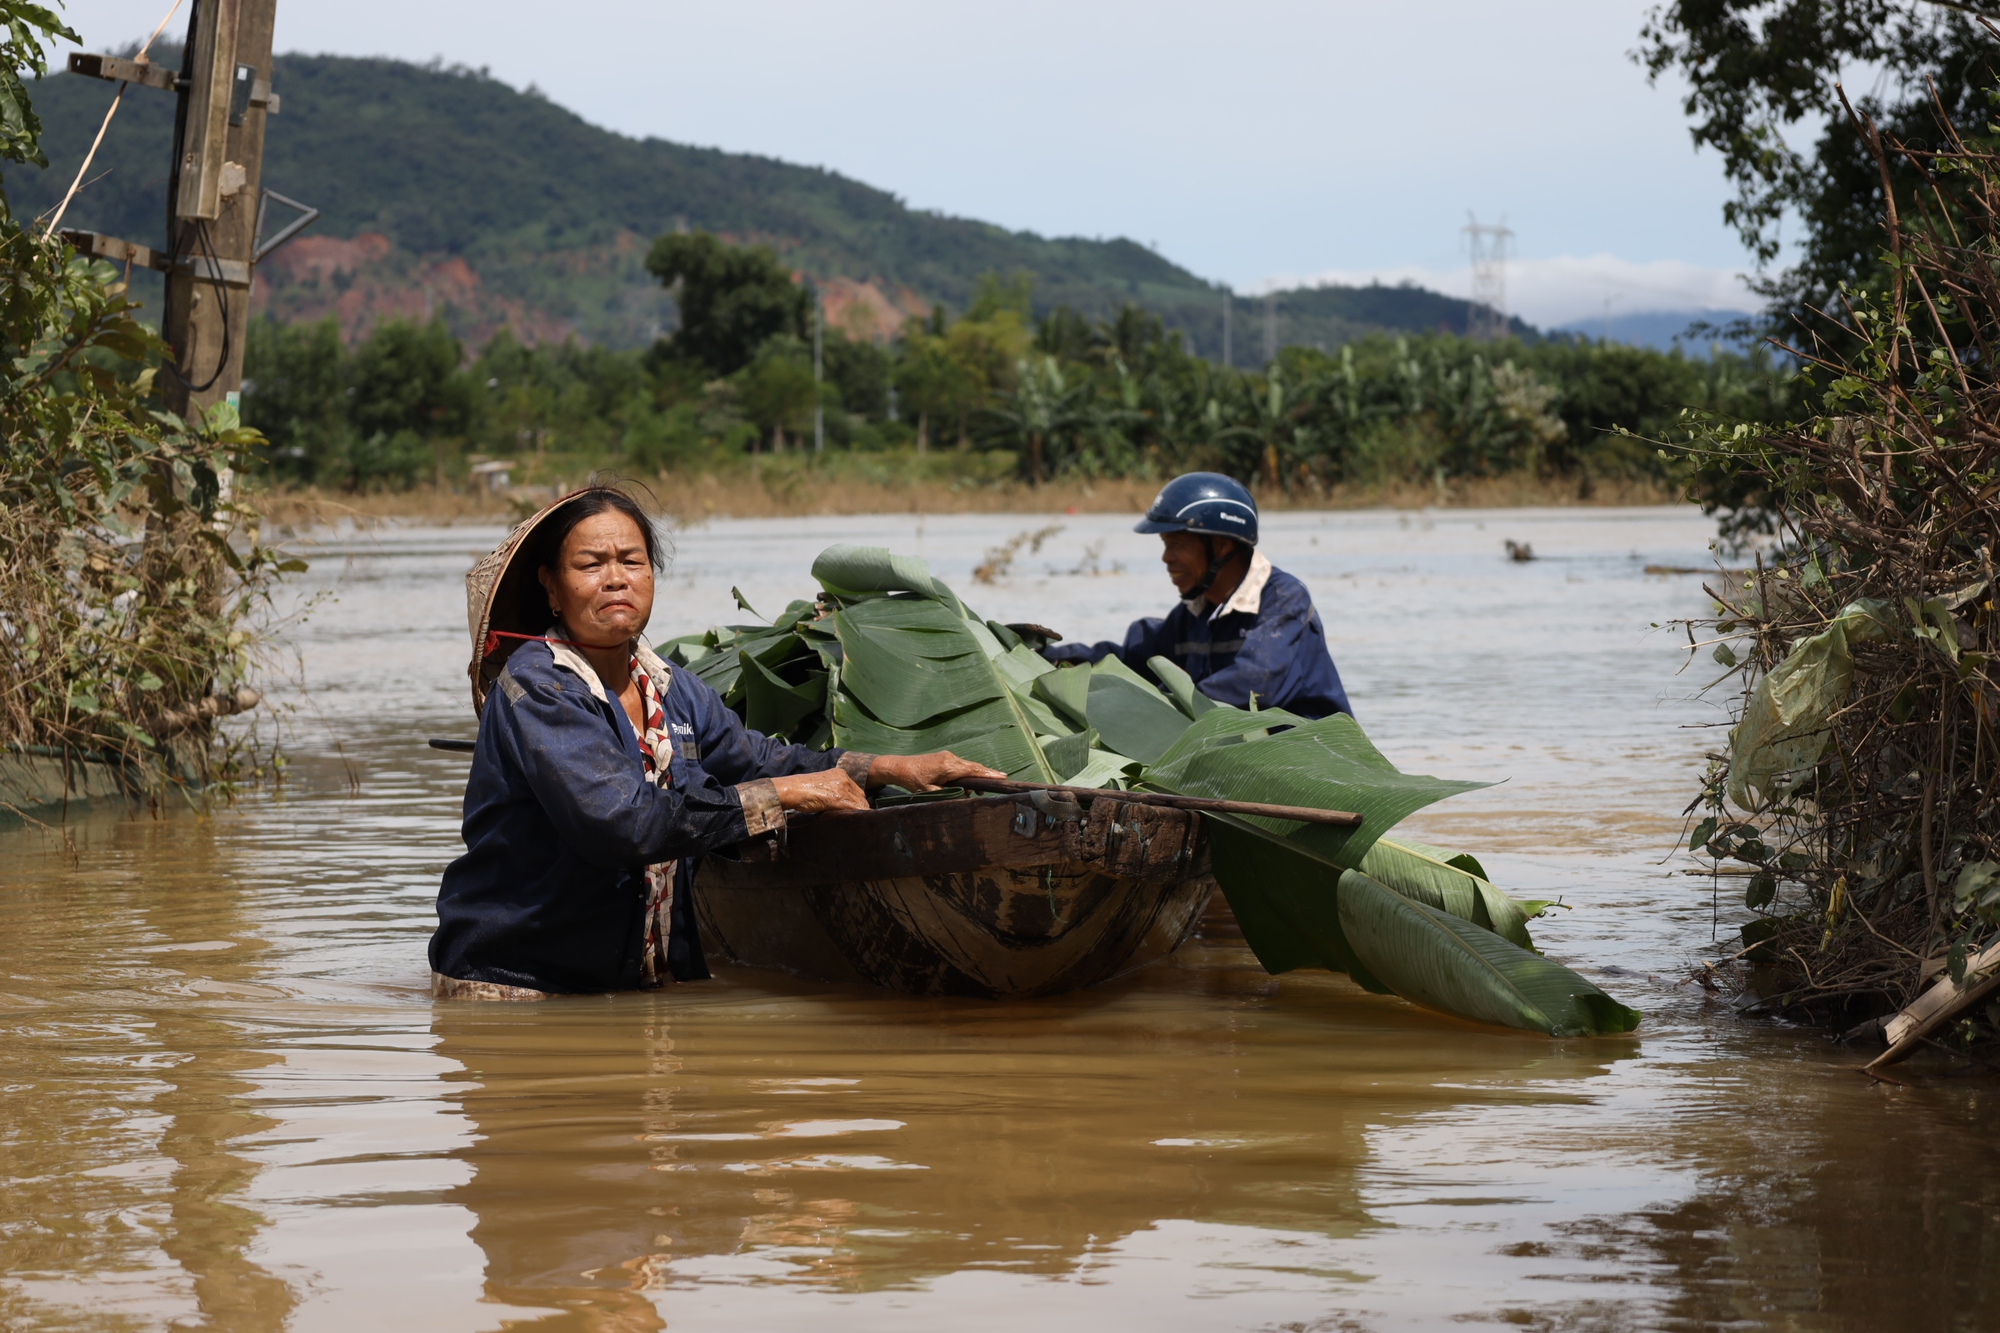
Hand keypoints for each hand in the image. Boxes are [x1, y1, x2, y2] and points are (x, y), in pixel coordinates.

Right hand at [770, 768, 869, 813]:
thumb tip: (844, 806)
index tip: (855, 811)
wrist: (792, 789)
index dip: (857, 803)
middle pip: (861, 796)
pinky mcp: (839, 798)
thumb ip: (835, 792)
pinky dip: (859, 816)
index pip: (857, 791)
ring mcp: (842, 787)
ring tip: (854, 823)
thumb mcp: (823, 787)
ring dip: (858, 813)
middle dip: (859, 808)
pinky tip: (858, 822)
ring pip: (860, 803)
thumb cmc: (802, 791)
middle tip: (854, 818)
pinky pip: (856, 808)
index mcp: (840, 773)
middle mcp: (844, 778)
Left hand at [868, 751, 1006, 792]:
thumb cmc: (913, 780)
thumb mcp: (929, 791)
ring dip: (976, 776)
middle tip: (1002, 779)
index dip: (988, 774)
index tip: (1002, 776)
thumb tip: (963, 797)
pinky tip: (967, 786)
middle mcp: (950, 758)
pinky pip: (961, 766)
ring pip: (968, 766)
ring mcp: (948, 757)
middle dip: (987, 774)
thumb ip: (947, 794)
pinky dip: (967, 774)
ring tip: (981, 790)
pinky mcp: (945, 758)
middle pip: (974, 767)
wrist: (900, 767)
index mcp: (948, 767)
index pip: (973, 770)